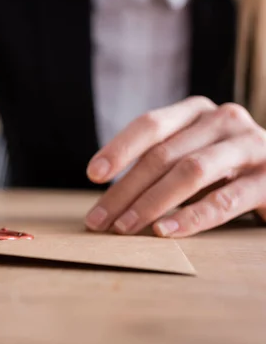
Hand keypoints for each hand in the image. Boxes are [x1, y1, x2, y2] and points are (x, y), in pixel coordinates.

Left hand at [84, 96, 265, 237]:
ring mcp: (250, 146)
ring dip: (151, 203)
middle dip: (125, 190)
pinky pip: (224, 200)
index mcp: (197, 111)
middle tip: (98, 220)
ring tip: (124, 228)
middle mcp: (224, 120)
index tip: (93, 174)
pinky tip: (164, 231)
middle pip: (163, 154)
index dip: (119, 148)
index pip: (150, 124)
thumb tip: (107, 200)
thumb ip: (158, 164)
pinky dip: (190, 217)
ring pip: (190, 172)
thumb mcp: (190, 156)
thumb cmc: (225, 169)